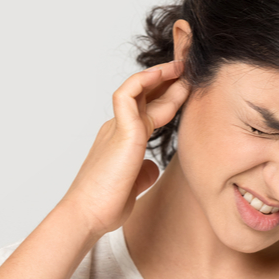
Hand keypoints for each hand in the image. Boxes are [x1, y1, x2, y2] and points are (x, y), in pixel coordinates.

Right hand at [59, 60, 187, 236]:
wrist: (88, 215)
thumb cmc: (106, 204)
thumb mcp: (133, 183)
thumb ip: (143, 171)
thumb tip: (153, 167)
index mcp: (123, 139)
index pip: (148, 110)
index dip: (168, 97)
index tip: (188, 87)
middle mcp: (118, 128)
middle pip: (146, 95)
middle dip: (169, 79)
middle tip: (190, 67)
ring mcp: (117, 126)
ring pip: (139, 89)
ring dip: (160, 74)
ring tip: (180, 64)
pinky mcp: (121, 131)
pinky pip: (128, 93)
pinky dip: (143, 80)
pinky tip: (162, 72)